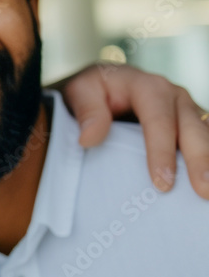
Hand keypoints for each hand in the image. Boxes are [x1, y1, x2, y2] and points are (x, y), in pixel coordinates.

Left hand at [53, 62, 208, 197]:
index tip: (162, 182)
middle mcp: (175, 97)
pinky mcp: (193, 125)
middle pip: (192, 129)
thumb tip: (89, 138)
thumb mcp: (81, 91)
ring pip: (206, 136)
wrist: (104, 84)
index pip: (159, 120)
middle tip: (203, 191)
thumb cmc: (93, 89)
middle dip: (200, 160)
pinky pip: (206, 142)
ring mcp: (188, 111)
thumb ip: (87, 111)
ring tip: (208, 192)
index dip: (161, 151)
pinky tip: (207, 179)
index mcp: (148, 86)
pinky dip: (208, 160)